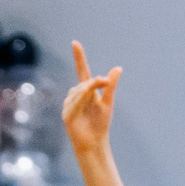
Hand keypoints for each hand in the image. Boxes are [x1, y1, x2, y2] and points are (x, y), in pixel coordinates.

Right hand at [60, 40, 122, 156]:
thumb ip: (110, 85)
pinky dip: (82, 100)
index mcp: (86, 91)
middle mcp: (75, 96)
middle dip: (94, 82)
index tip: (75, 43)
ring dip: (89, 91)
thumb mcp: (108, 102)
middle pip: (84, 81)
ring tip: (95, 103)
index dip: (79, 57)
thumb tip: (118, 68)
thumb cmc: (100, 123)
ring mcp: (69, 105)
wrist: (94, 143)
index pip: (82, 71)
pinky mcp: (67, 114)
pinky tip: (85, 107)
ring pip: (79, 90)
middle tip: (106, 82)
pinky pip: (75, 102)